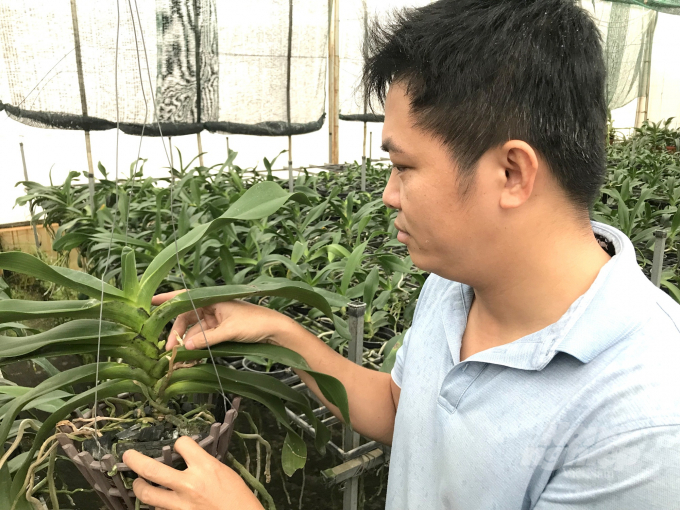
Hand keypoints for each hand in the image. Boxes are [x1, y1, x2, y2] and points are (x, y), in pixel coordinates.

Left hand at [123, 436, 263, 509]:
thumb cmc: (238, 497)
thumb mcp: (224, 473)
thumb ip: (205, 465)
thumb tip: (191, 460)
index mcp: (205, 467)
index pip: (183, 444)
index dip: (181, 443)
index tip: (180, 445)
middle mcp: (188, 484)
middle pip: (151, 469)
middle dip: (135, 460)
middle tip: (128, 456)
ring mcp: (180, 505)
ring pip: (147, 493)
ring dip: (139, 486)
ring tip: (137, 482)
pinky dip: (154, 504)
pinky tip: (156, 501)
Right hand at [152, 291, 297, 350]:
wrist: (276, 330)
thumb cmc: (255, 322)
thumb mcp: (229, 330)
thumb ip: (207, 338)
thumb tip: (184, 346)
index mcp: (213, 299)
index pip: (185, 297)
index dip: (167, 299)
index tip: (151, 302)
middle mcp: (212, 307)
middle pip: (187, 319)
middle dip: (177, 334)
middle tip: (170, 350)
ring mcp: (216, 320)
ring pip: (194, 332)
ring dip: (187, 344)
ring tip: (179, 360)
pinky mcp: (221, 331)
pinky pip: (204, 339)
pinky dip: (197, 348)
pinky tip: (191, 359)